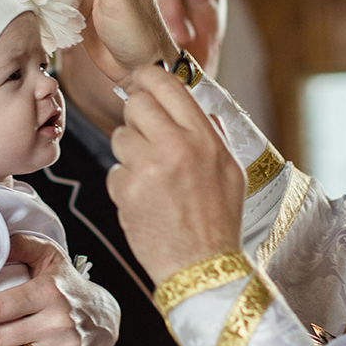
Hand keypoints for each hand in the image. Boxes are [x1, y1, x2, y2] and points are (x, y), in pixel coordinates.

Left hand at [107, 66, 245, 283]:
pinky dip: (125, 185)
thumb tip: (196, 106)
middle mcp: (176, 147)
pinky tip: (145, 202)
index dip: (149, 78)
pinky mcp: (127, 190)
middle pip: (136, 104)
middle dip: (136, 117)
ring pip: (120, 137)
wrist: (202, 267)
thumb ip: (212, 135)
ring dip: (130, 154)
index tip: (142, 80)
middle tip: (145, 136)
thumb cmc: (218, 220)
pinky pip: (114, 171)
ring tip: (152, 178)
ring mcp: (149, 168)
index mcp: (204, 138)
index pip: (168, 86)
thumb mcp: (231, 171)